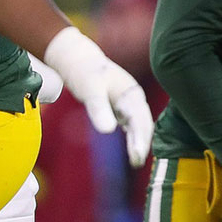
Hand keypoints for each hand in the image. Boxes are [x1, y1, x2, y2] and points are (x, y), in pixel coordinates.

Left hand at [41, 26, 152, 166]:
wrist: (77, 59)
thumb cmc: (84, 72)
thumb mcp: (90, 90)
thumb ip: (99, 109)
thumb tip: (109, 131)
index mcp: (132, 93)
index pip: (141, 120)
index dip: (140, 139)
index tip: (137, 155)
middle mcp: (134, 98)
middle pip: (144, 124)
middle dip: (142, 143)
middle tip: (136, 162)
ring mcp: (129, 103)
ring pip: (139, 126)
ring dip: (139, 142)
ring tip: (135, 161)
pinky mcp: (121, 108)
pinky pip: (132, 125)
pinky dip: (133, 137)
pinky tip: (131, 150)